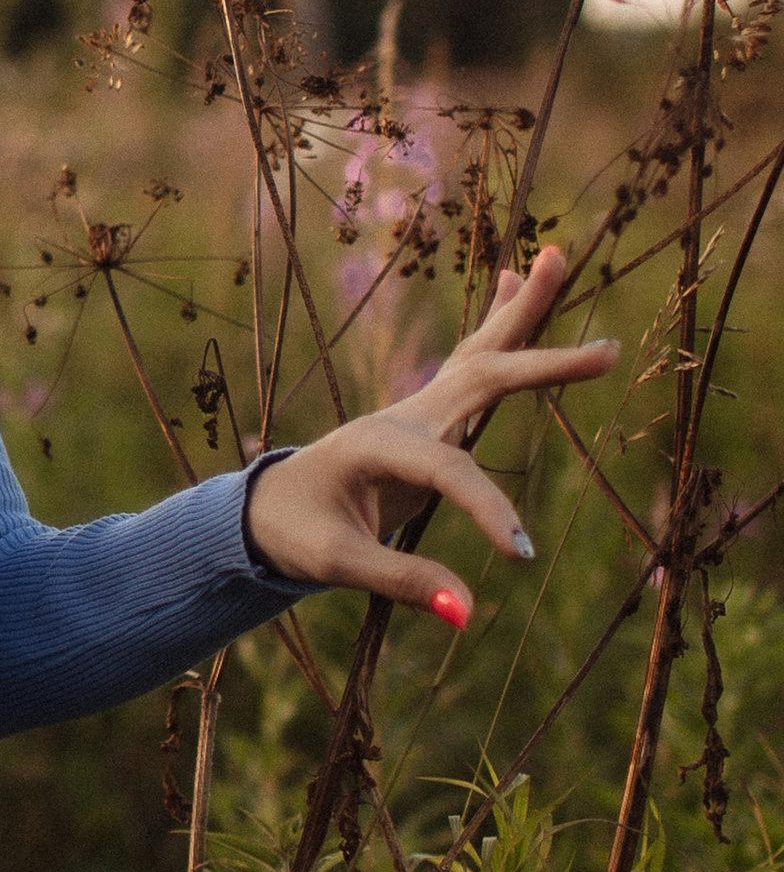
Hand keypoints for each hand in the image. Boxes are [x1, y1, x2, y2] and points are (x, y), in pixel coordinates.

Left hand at [242, 244, 617, 623]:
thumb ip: (402, 583)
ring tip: (556, 257)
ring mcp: (416, 411)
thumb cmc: (294, 533)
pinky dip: (500, 328)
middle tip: (608, 352)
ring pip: (478, 355)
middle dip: (541, 364)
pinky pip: (472, 366)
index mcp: (374, 445)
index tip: (519, 557)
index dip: (487, 510)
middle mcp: (401, 416)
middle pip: (478, 376)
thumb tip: (466, 614)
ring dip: (520, 312)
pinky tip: (515, 282)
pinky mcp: (428, 420)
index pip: (448, 471)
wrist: (264, 509)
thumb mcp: (337, 563)